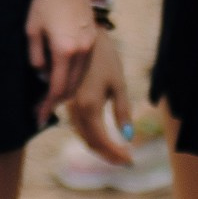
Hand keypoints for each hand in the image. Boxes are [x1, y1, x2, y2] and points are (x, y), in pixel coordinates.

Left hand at [26, 0, 97, 126]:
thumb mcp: (32, 29)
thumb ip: (37, 57)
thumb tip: (42, 75)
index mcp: (65, 50)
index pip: (56, 88)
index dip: (46, 106)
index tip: (38, 118)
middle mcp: (81, 51)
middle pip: (70, 87)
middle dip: (56, 102)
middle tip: (41, 110)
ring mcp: (89, 45)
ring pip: (79, 79)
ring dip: (65, 90)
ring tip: (49, 97)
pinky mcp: (92, 38)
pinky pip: (83, 66)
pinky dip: (72, 77)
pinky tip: (61, 76)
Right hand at [65, 28, 137, 165]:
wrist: (86, 37)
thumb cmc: (106, 59)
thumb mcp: (118, 84)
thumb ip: (122, 112)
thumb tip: (128, 136)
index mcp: (89, 106)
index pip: (101, 141)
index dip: (115, 154)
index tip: (130, 161)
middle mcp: (75, 110)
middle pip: (90, 142)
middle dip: (108, 155)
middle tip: (126, 161)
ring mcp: (68, 106)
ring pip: (82, 135)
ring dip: (99, 147)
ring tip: (116, 153)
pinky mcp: (67, 101)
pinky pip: (77, 125)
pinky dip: (90, 136)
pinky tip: (101, 139)